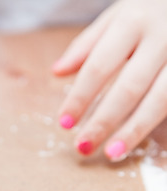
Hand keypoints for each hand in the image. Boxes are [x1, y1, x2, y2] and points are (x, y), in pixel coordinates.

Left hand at [53, 0, 166, 160]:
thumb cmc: (150, 11)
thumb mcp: (118, 16)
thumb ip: (88, 44)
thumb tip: (57, 72)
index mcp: (133, 22)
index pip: (99, 66)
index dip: (80, 97)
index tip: (64, 123)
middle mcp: (161, 38)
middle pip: (128, 88)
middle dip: (103, 121)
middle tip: (83, 146)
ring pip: (159, 100)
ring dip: (133, 131)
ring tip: (111, 153)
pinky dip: (154, 124)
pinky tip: (137, 141)